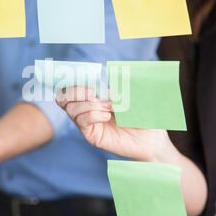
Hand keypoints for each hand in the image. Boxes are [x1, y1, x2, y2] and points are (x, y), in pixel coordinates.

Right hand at [56, 87, 175, 161]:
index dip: (72, 80)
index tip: (87, 78)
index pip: (71, 87)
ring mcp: (88, 124)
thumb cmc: (142, 114)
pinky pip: (81, 122)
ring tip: (108, 107)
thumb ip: (116, 85)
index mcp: (94, 97)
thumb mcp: (131, 94)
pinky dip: (93, 115)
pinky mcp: (92, 136)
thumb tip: (105, 78)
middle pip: (63, 98)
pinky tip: (107, 116)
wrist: (152, 137)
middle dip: (75, 91)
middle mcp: (87, 110)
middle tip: (94, 92)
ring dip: (89, 104)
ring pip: (71, 109)